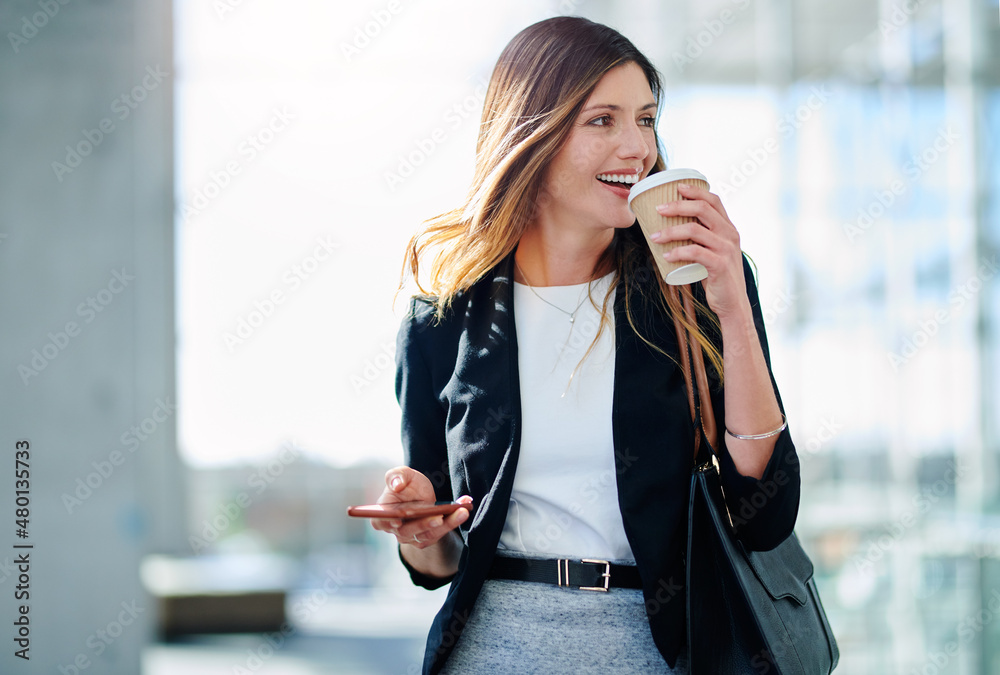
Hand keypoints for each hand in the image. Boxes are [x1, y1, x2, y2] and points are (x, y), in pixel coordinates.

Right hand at [370, 466, 471, 549]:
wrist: (422, 496)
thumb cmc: (408, 485)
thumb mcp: (403, 475)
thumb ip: (396, 476)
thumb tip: (397, 485)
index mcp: (384, 514)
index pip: (380, 522)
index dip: (387, 523)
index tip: (397, 521)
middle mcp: (397, 529)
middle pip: (408, 531)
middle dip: (424, 524)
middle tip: (438, 518)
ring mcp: (414, 536)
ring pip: (429, 534)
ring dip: (447, 524)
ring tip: (460, 512)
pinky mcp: (430, 538)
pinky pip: (442, 532)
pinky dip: (455, 521)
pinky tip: (465, 509)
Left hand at [647, 183, 750, 320]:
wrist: (732, 303)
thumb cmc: (717, 277)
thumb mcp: (712, 252)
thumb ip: (701, 239)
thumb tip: (671, 229)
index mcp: (728, 228)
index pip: (714, 200)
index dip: (695, 191)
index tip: (677, 187)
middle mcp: (730, 234)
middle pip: (703, 209)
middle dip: (678, 205)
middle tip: (658, 209)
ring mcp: (726, 249)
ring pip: (695, 229)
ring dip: (671, 231)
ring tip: (654, 237)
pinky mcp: (720, 265)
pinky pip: (695, 252)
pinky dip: (678, 252)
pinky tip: (666, 255)